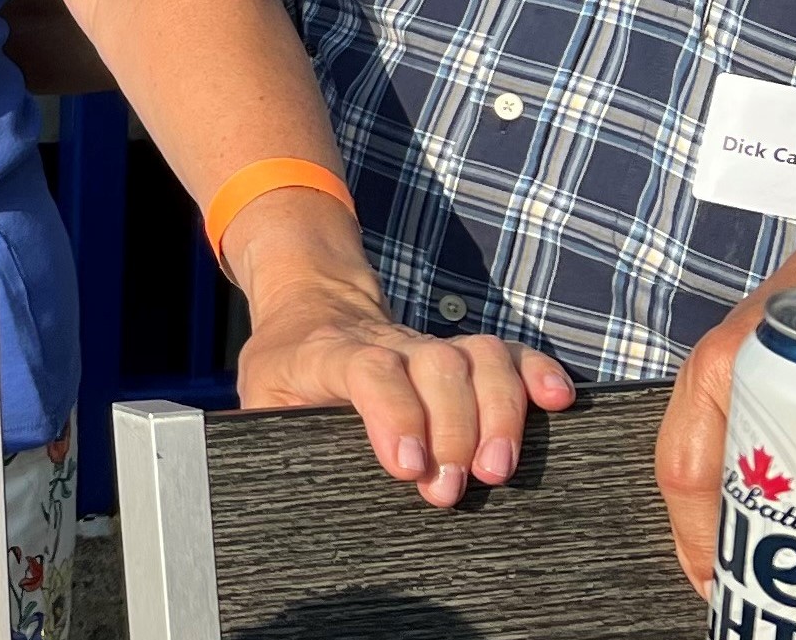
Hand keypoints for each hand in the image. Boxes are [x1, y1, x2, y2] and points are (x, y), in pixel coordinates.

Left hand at [238, 280, 576, 507]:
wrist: (315, 307)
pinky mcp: (466, 355)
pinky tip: (559, 403)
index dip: (395, 413)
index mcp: (332, 352)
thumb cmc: (287, 365)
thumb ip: (257, 429)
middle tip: (451, 488)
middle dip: (453, 429)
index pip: (370, 369)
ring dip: (501, 412)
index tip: (407, 467)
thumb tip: (236, 475)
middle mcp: (392, 344)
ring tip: (499, 470)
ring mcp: (433, 346)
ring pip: (481, 358)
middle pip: (437, 366)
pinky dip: (539, 373)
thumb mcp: (258, 392)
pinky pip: (511, 354)